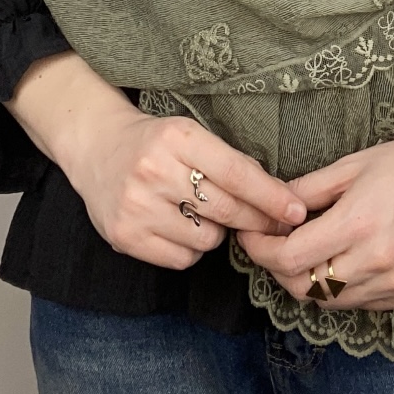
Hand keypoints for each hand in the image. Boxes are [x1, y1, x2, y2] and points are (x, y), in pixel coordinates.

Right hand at [67, 108, 307, 270]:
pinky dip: (191, 249)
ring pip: (206, 238)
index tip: (296, 211)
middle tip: (274, 224)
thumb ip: (229, 161)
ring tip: (201, 213)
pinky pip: (181, 259)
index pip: (236, 173)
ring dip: (216, 232)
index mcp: (178, 136)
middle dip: (256, 220)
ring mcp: (136, 205)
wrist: (97, 147)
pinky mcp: (124, 236)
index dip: (271, 196)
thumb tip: (278, 196)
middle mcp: (154, 170)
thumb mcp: (190, 134)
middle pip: (226, 209)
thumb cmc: (155, 142)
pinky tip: (180, 228)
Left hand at [236, 129, 393, 309]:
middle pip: (303, 288)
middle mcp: (375, 261)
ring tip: (306, 251)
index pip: (288, 258)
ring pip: (330, 301)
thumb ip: (306, 191)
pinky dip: (342, 288)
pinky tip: (343, 261)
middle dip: (278, 269)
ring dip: (308, 281)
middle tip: (272, 244)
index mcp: (356, 223)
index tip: (250, 234)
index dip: (260, 250)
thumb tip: (270, 208)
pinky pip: (359, 302)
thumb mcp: (351, 165)